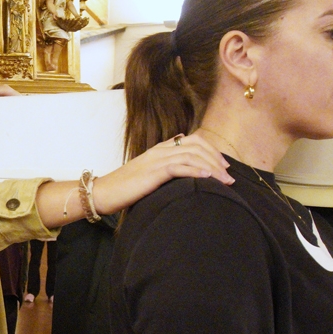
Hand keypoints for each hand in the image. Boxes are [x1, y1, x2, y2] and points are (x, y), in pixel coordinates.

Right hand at [91, 134, 233, 215]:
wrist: (104, 192)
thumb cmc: (126, 188)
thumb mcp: (149, 175)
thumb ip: (165, 170)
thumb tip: (186, 175)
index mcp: (160, 149)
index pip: (193, 141)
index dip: (211, 151)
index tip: (223, 166)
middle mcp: (160, 150)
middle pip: (196, 145)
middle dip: (216, 159)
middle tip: (229, 175)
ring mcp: (156, 159)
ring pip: (192, 156)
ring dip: (212, 168)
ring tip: (225, 181)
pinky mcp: (153, 172)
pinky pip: (179, 167)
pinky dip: (196, 171)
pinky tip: (208, 178)